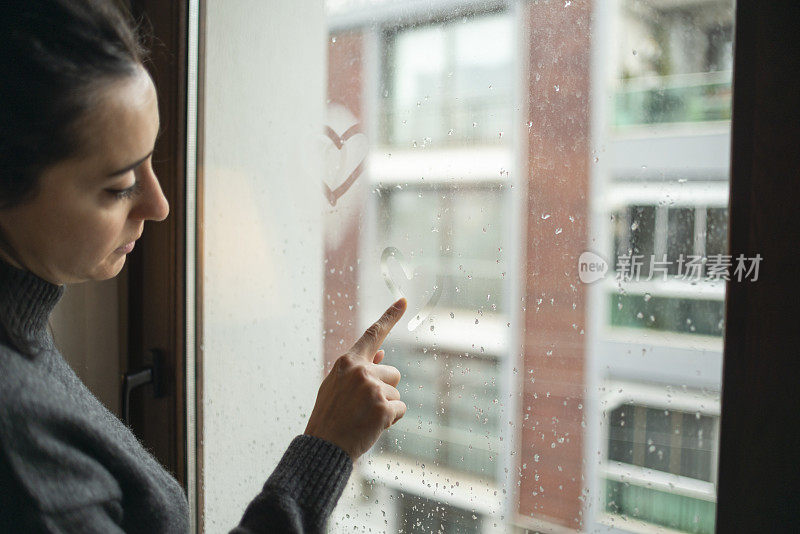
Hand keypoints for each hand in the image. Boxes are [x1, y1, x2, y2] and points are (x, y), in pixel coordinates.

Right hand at [303, 298, 407, 461]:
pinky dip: (391, 420)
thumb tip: (383, 354)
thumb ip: (359, 369)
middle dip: (385, 390)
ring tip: (364, 417)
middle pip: (393, 373)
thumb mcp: (337, 386)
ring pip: (397, 393)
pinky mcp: (383, 407)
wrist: (323, 447)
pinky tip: (372, 426)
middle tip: (363, 407)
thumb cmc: (330, 416)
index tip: (404, 301)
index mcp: (347, 362)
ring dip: (386, 407)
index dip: (390, 316)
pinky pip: (400, 410)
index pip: (372, 334)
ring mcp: (372, 388)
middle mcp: (361, 371)